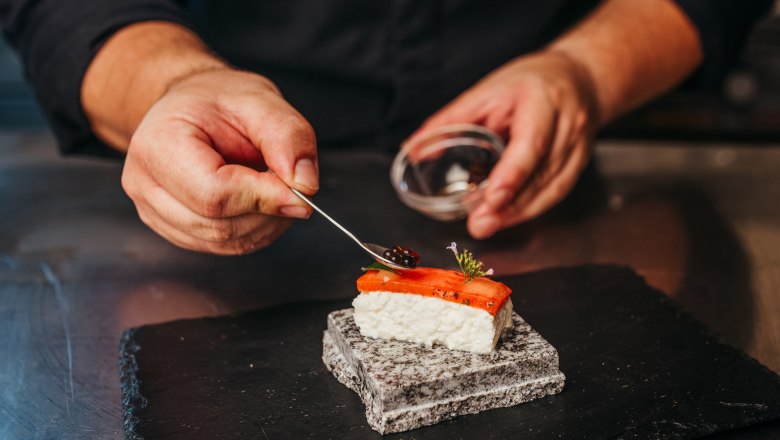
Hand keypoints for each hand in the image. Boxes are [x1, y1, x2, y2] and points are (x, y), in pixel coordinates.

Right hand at [122, 68, 318, 254]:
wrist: (191, 107)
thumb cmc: (218, 100)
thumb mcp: (260, 99)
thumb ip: (288, 137)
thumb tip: (306, 186)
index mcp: (158, 145)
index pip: (214, 194)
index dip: (264, 197)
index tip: (300, 188)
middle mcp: (145, 185)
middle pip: (219, 225)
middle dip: (268, 210)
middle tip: (290, 181)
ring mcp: (156, 213)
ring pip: (224, 242)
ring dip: (265, 222)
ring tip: (274, 185)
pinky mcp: (175, 230)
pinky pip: (224, 247)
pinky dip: (255, 229)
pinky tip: (261, 201)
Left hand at [411, 50, 599, 238]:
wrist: (579, 77)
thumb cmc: (529, 81)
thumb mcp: (487, 90)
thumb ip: (450, 120)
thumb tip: (412, 149)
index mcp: (542, 101)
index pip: (532, 144)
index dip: (514, 175)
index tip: (493, 199)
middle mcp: (567, 125)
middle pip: (541, 173)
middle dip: (511, 204)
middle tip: (479, 224)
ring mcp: (578, 146)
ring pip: (552, 189)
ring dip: (519, 213)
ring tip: (488, 225)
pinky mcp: (579, 163)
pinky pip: (557, 192)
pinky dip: (531, 209)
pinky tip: (509, 218)